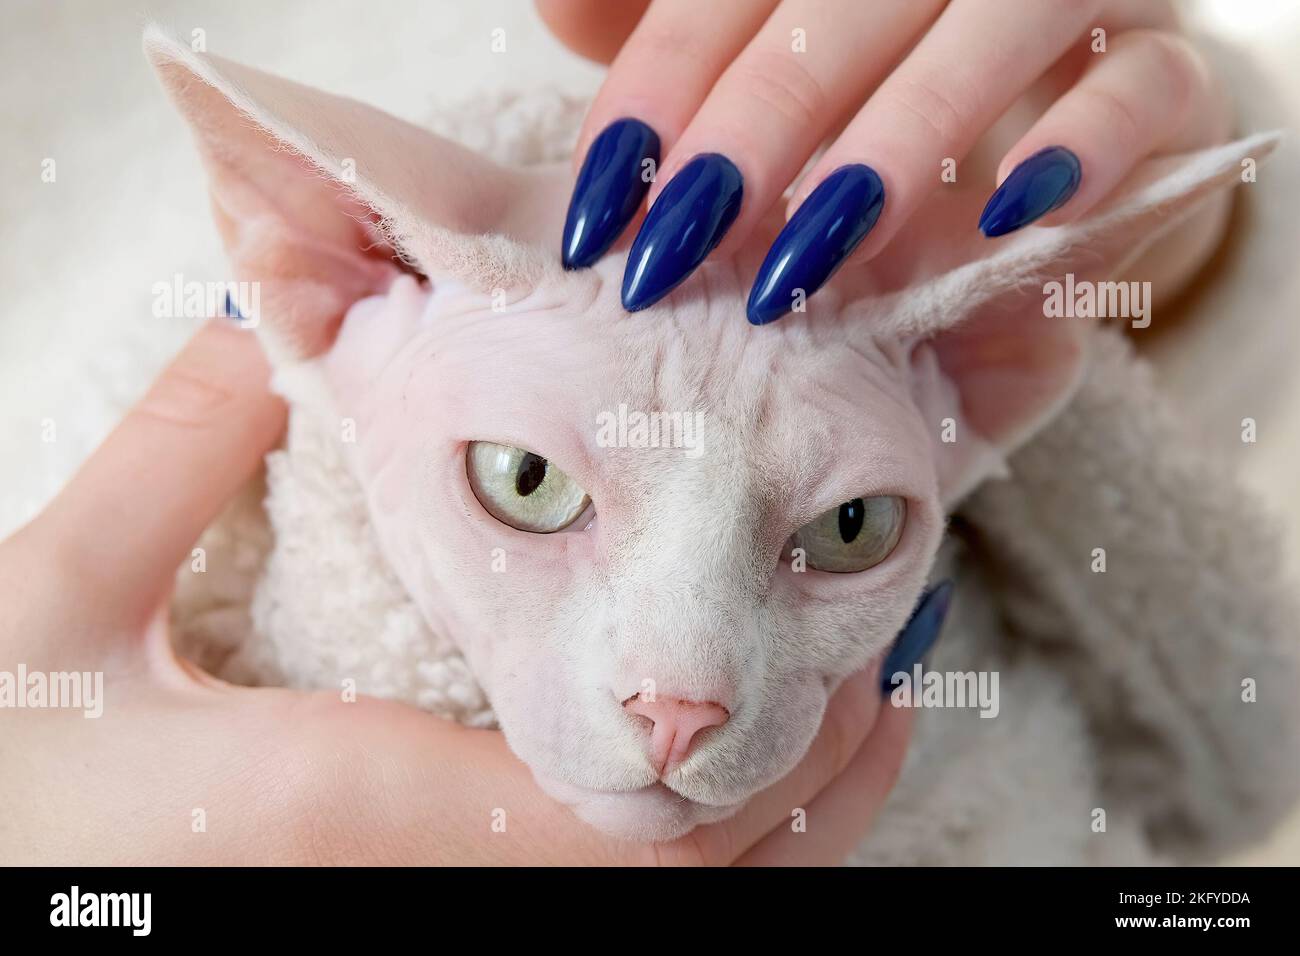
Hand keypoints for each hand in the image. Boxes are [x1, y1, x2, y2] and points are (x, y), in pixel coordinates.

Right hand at [0, 321, 911, 864]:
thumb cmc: (0, 790)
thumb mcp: (53, 610)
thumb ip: (169, 462)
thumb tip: (270, 327)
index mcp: (353, 819)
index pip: (623, 828)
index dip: (759, 767)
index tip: (838, 676)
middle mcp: (418, 900)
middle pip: (680, 898)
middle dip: (803, 806)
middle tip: (878, 691)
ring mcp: (421, 922)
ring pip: (652, 922)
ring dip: (767, 842)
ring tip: (837, 730)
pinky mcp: (409, 909)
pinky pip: (588, 910)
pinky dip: (688, 866)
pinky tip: (703, 783)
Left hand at [543, 0, 1230, 320]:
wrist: (1031, 177)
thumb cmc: (867, 136)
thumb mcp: (754, 92)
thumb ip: (667, 38)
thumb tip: (558, 2)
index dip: (661, 88)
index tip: (600, 207)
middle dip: (757, 119)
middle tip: (685, 238)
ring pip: (996, 23)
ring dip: (898, 137)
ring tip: (814, 250)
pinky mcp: (1164, 76)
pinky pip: (1147, 86)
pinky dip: (1081, 144)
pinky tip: (1007, 214)